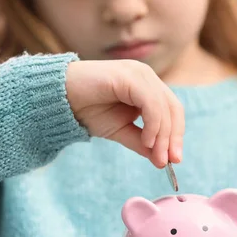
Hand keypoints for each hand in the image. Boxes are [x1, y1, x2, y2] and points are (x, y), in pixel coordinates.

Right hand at [65, 59, 183, 167]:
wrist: (59, 100)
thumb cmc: (88, 110)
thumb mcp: (121, 131)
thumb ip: (142, 143)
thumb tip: (163, 160)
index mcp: (147, 87)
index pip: (173, 110)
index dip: (176, 135)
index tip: (174, 160)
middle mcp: (146, 77)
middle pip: (173, 108)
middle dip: (173, 138)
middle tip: (168, 162)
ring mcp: (138, 74)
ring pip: (164, 107)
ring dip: (163, 136)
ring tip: (155, 156)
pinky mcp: (129, 76)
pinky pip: (151, 103)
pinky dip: (153, 125)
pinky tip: (146, 141)